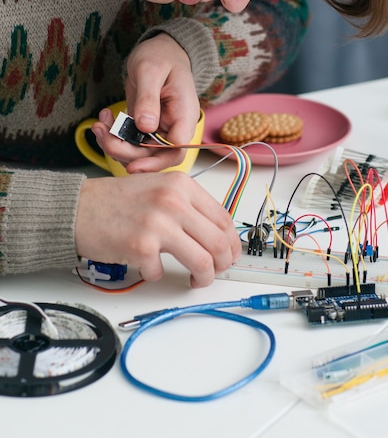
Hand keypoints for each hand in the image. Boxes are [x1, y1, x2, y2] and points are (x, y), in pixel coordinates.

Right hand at [75, 172, 240, 287]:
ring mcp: (158, 223)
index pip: (224, 219)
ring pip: (203, 262)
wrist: (78, 207)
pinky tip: (149, 267)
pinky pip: (163, 273)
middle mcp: (174, 201)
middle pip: (219, 243)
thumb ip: (188, 207)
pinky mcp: (141, 246)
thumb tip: (217, 235)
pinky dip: (158, 275)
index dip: (232, 243)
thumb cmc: (116, 201)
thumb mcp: (159, 189)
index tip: (229, 255)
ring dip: (203, 278)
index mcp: (182, 185)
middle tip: (216, 272)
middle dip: (223, 264)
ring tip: (195, 279)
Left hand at [92, 34, 200, 172]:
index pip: (176, 151)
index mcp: (184, 116)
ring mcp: (159, 129)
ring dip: (114, 145)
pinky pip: (129, 142)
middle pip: (154, 157)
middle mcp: (173, 127)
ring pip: (138, 153)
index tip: (132, 165)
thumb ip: (149, 99)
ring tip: (99, 125)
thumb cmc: (160, 55)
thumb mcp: (151, 70)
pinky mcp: (144, 128)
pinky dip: (113, 136)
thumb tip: (145, 127)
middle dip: (125, 152)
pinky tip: (104, 119)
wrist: (160, 50)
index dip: (155, 163)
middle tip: (102, 134)